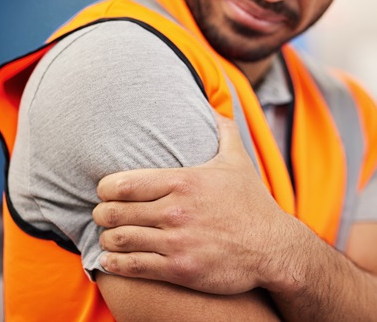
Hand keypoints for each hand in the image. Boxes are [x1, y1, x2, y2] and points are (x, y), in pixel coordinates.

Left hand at [93, 113, 301, 294]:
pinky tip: (112, 260)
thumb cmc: (253, 204)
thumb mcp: (239, 162)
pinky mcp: (179, 269)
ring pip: (119, 240)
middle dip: (103, 214)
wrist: (274, 248)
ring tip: (110, 237)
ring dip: (108, 239)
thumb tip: (215, 107)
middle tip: (105, 215)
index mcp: (184, 181)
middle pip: (114, 212)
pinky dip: (115, 264)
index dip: (105, 189)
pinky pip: (132, 267)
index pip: (122, 183)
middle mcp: (176, 211)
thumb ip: (223, 131)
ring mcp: (176, 242)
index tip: (107, 192)